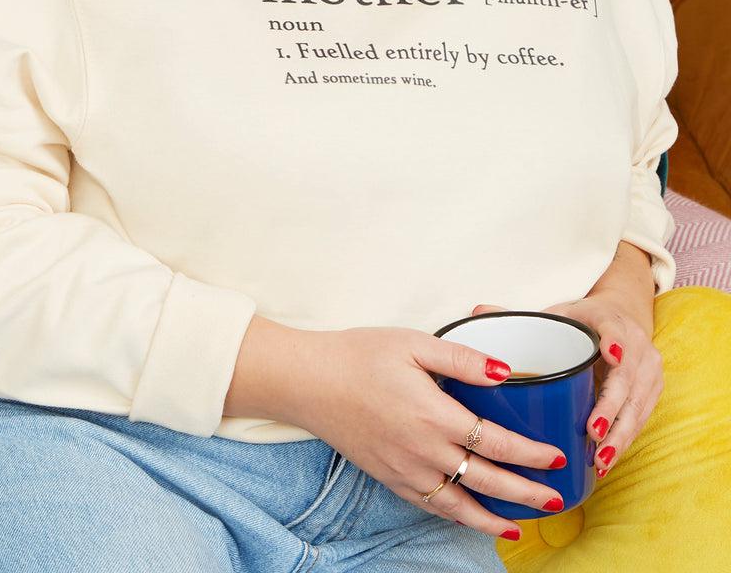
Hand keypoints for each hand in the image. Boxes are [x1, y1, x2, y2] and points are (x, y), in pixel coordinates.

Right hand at [225, 317, 566, 538]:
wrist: (308, 380)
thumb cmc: (358, 355)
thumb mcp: (412, 343)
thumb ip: (462, 357)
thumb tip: (507, 371)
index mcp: (433, 414)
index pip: (496, 441)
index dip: (531, 453)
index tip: (556, 456)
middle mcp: (423, 450)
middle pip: (486, 480)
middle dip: (526, 493)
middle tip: (557, 499)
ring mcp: (405, 470)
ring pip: (460, 504)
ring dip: (495, 517)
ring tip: (522, 523)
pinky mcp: (389, 477)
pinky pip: (431, 505)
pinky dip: (458, 516)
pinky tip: (473, 518)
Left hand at [474, 239, 661, 481]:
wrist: (621, 320)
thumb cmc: (581, 320)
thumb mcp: (555, 314)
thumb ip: (518, 316)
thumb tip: (476, 312)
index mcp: (609, 320)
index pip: (615, 328)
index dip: (615, 341)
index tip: (610, 354)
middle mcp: (637, 345)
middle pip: (627, 379)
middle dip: (611, 408)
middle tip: (592, 432)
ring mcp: (648, 371)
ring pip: (637, 406)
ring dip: (619, 435)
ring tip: (598, 458)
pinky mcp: (653, 393)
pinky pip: (640, 421)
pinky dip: (623, 441)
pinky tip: (604, 461)